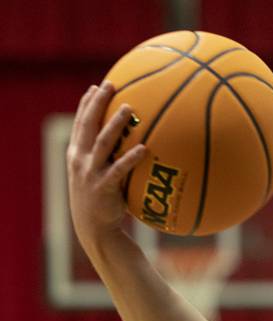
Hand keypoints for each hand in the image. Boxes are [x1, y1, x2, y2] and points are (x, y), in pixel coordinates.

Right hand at [66, 81, 146, 245]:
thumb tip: (132, 143)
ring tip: (129, 108)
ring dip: (115, 123)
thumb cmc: (102, 202)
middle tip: (110, 85)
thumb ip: (108, 160)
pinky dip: (130, 158)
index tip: (96, 87)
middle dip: (97, 103)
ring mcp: (90, 173)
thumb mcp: (98, 177)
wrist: (94, 230)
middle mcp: (80, 160)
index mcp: (77, 155)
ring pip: (102, 142)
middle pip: (87, 125)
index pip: (80, 124)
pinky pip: (118, 169)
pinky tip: (143, 148)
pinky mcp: (103, 187)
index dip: (86, 104)